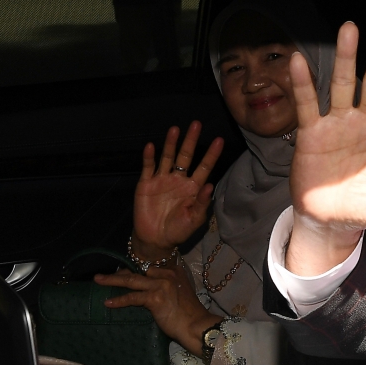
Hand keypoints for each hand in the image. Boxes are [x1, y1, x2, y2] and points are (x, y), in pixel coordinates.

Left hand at [96, 267, 221, 357]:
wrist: (196, 325)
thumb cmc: (189, 314)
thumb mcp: (180, 293)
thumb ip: (167, 287)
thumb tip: (147, 291)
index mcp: (174, 271)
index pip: (148, 268)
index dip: (133, 270)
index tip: (121, 273)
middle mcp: (167, 274)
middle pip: (138, 271)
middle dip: (119, 274)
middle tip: (104, 276)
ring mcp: (160, 285)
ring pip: (131, 280)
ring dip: (112, 280)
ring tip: (98, 280)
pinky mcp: (155, 298)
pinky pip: (132, 298)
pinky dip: (119, 300)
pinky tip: (108, 302)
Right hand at [132, 121, 223, 259]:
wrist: (155, 240)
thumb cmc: (178, 230)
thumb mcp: (194, 219)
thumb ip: (202, 203)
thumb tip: (210, 186)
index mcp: (193, 187)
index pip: (204, 167)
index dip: (211, 154)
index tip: (219, 140)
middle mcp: (179, 179)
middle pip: (186, 156)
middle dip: (191, 141)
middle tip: (196, 124)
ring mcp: (162, 180)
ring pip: (167, 157)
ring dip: (171, 144)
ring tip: (175, 129)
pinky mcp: (146, 184)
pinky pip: (148, 167)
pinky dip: (149, 157)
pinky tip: (151, 146)